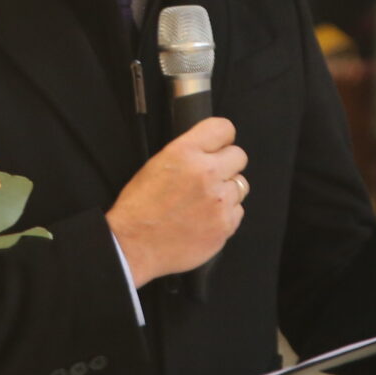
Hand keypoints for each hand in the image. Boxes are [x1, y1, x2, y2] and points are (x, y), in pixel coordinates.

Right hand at [106, 117, 248, 286]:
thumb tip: (211, 149)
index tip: (219, 146)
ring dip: (226, 192)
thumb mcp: (157, 165)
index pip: (223, 128)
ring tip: (203, 203)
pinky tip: (204, 219)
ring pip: (241, 185)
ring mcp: (219, 201)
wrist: (134, 246)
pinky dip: (225, 215)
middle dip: (227, 165)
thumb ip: (188, 153)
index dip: (222, 138)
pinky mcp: (225, 225)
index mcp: (185, 153)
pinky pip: (238, 211)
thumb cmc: (139, 207)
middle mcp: (206, 173)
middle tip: (210, 178)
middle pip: (239, 156)